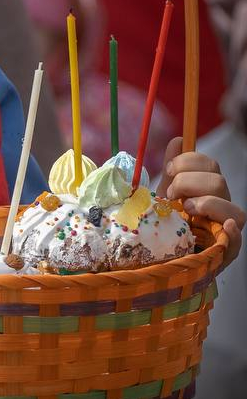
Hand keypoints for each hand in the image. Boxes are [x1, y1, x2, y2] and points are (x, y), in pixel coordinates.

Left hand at [158, 137, 243, 265]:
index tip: (168, 170)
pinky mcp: (225, 252)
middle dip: (189, 182)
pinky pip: (236, 241)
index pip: (209, 164)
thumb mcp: (164, 193)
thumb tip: (178, 140)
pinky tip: (224, 226)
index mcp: (206, 189)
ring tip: (185, 210)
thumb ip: (173, 170)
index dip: (188, 161)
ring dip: (205, 204)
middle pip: (218, 181)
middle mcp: (220, 206)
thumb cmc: (165, 223)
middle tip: (171, 195)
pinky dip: (232, 233)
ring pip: (232, 208)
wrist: (160, 258)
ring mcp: (225, 229)